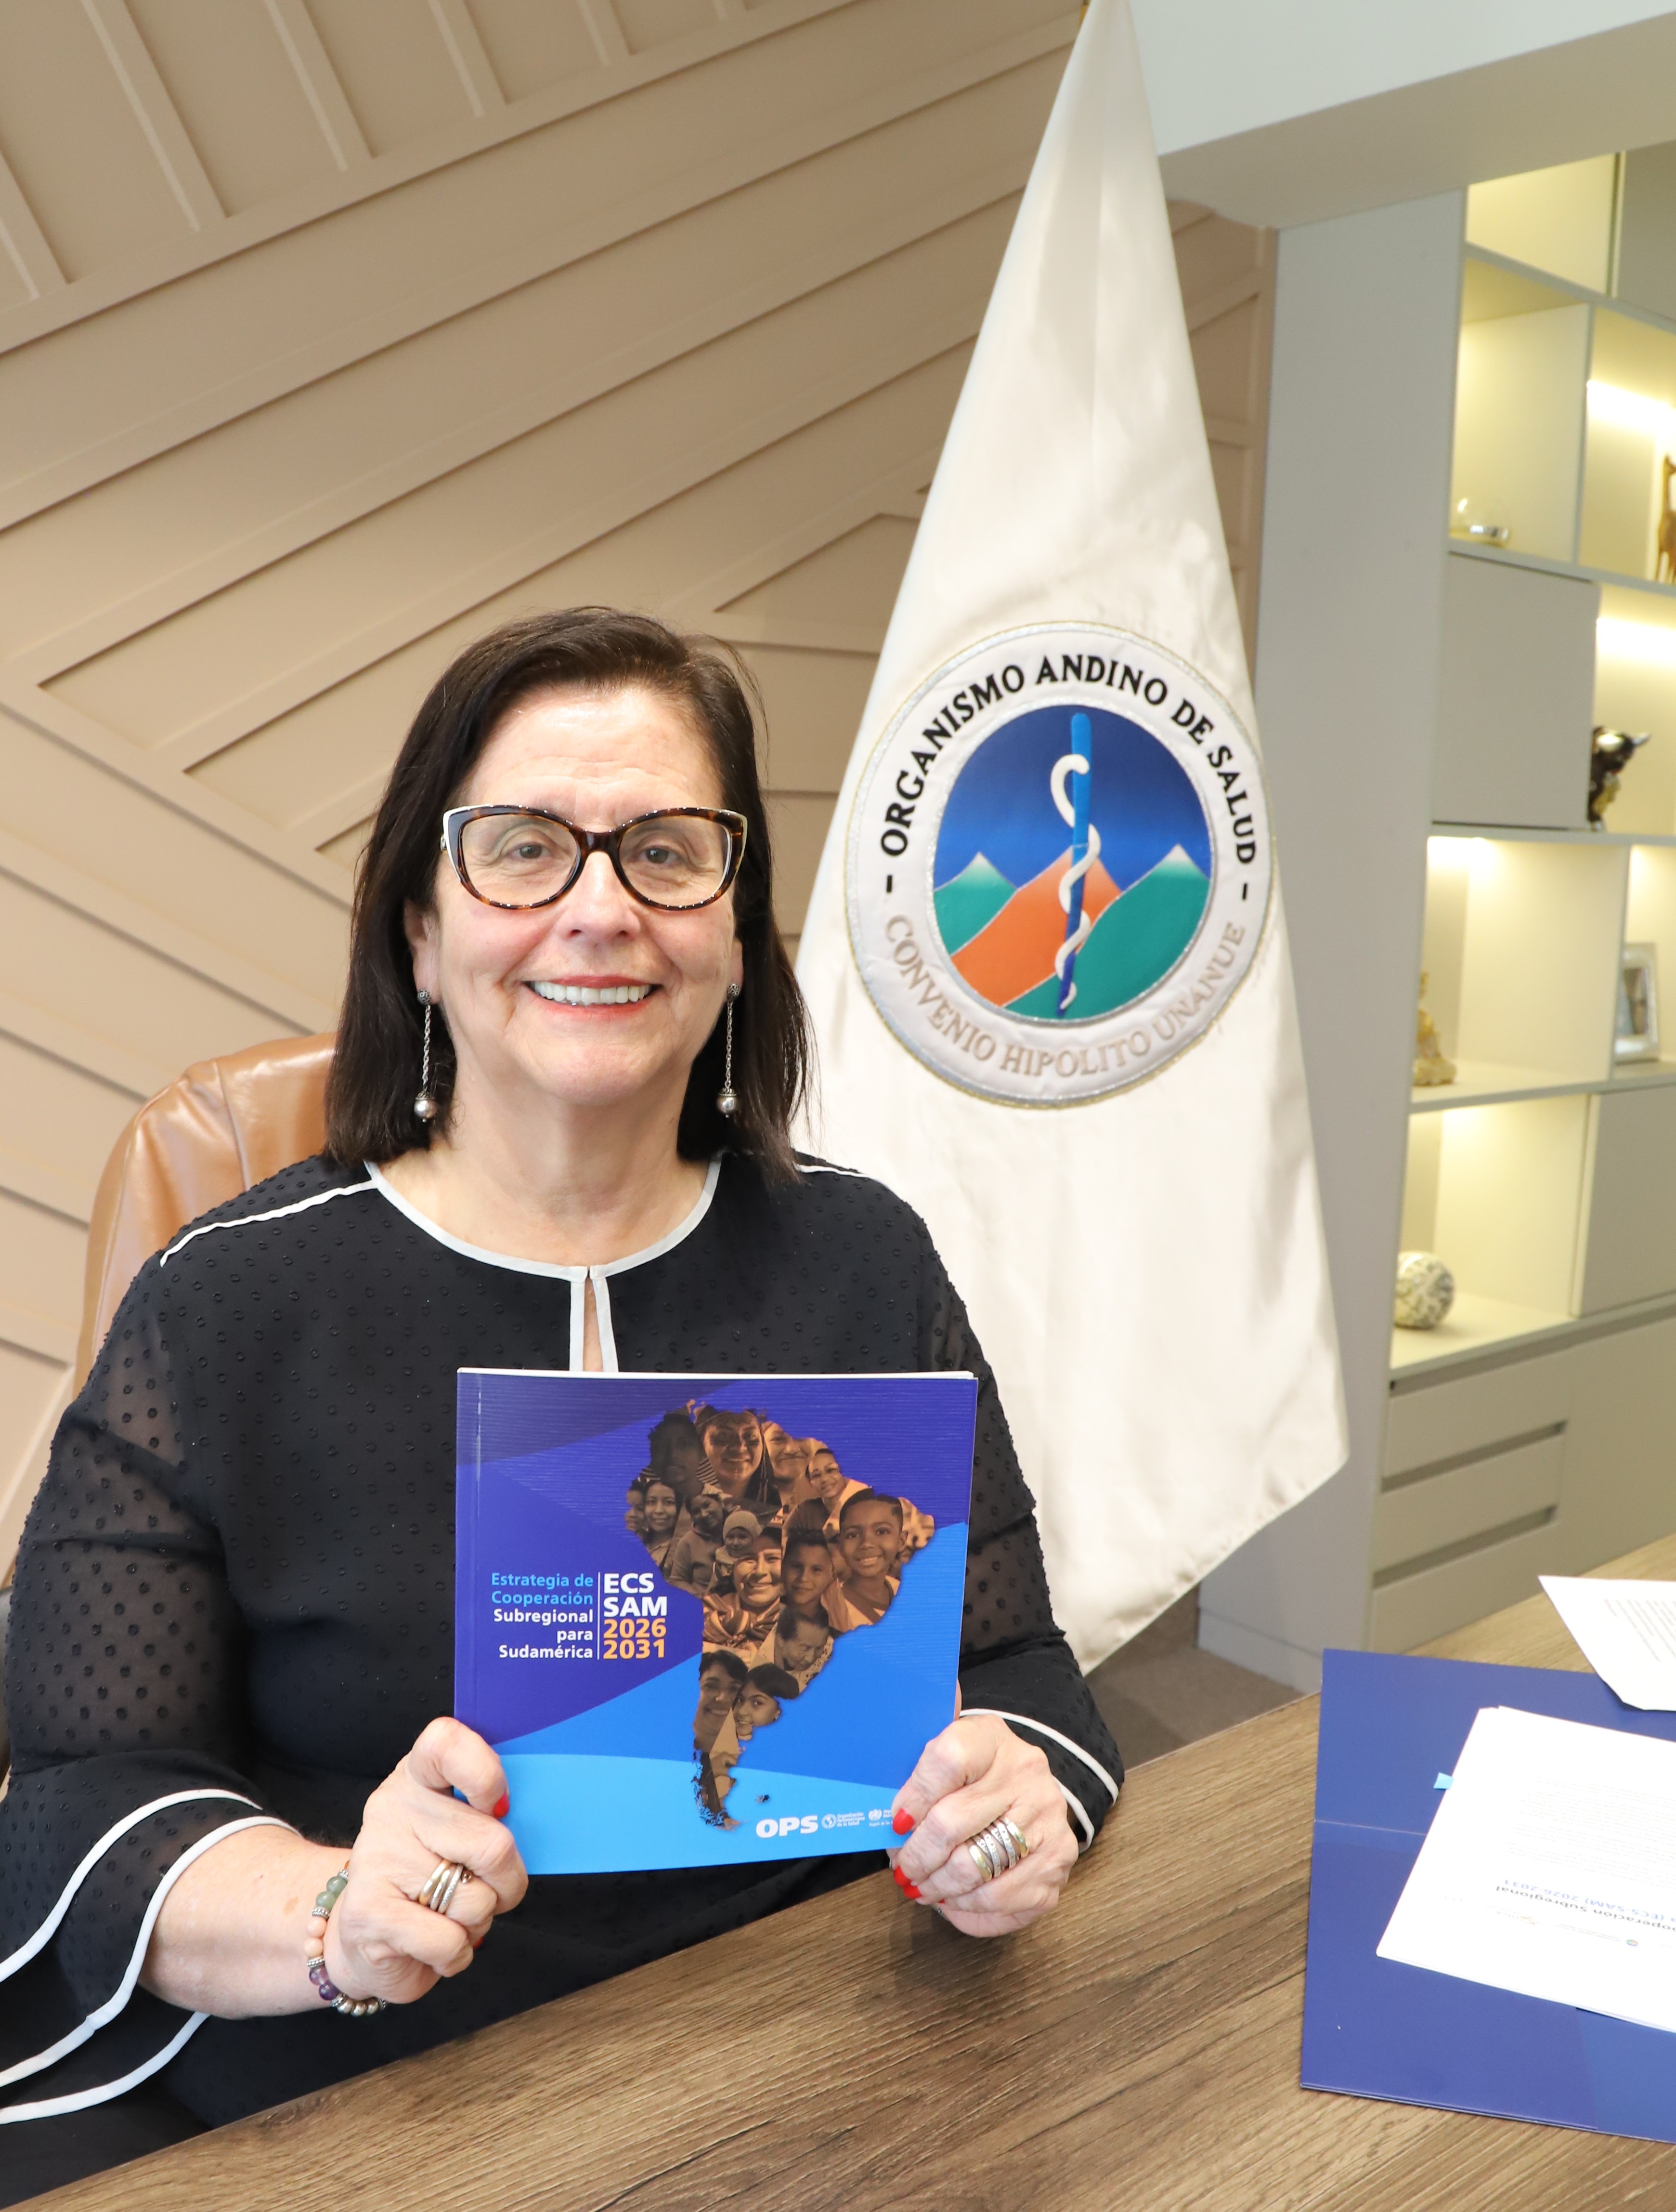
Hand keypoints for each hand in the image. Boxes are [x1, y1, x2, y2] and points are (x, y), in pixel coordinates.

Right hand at [325, 1718, 528, 2004]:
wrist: (362, 1934)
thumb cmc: (430, 1873)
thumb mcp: (459, 1829)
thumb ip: (490, 1816)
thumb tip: (544, 1815)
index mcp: (417, 1775)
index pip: (446, 1743)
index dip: (485, 1774)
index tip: (501, 1807)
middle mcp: (392, 1809)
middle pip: (492, 1844)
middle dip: (508, 1883)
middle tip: (493, 1890)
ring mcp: (376, 1859)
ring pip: (475, 1901)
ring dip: (480, 1921)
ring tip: (451, 1915)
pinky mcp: (368, 1913)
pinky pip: (448, 1941)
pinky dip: (457, 1954)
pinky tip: (434, 1944)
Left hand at [888, 1715, 1076, 1936]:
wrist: (1027, 1791)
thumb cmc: (971, 1778)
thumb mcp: (944, 1754)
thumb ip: (913, 1764)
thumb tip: (873, 1780)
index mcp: (991, 1737)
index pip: (948, 1758)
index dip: (915, 1795)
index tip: (895, 1822)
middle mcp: (1026, 1773)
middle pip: (953, 1822)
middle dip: (917, 1855)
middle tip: (901, 1868)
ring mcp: (1047, 1817)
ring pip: (974, 1867)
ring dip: (937, 1886)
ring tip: (920, 1886)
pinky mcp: (1058, 1860)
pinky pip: (1000, 1898)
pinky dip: (966, 1907)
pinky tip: (950, 1899)